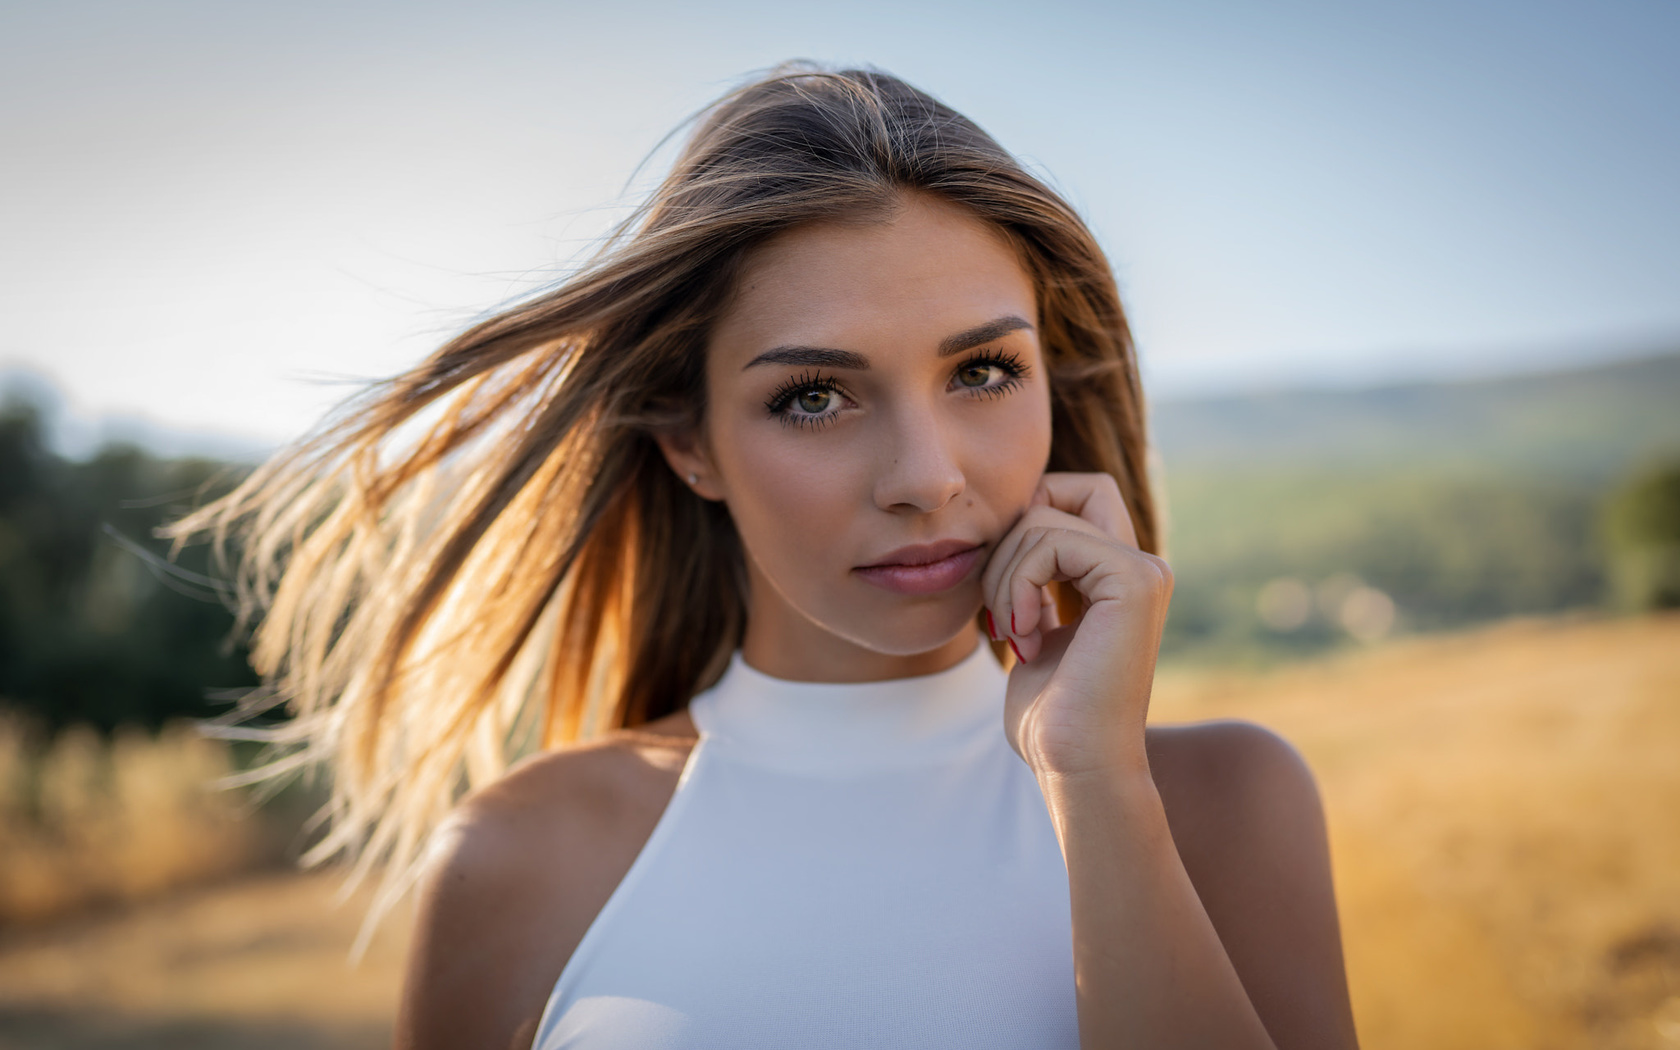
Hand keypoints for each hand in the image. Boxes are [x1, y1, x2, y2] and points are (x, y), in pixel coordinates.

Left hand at [980, 472, 1173, 779]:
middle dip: (1005, 544)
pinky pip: (1051, 540)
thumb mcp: (1032, 630)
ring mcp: (1144, 569)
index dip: (1018, 525)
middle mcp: (1140, 564)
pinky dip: (1019, 585)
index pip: (1064, 493)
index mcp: (1117, 574)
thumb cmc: (1048, 715)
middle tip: (1001, 613)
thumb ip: (1032, 578)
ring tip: (1014, 634)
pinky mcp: (1136, 580)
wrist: (1076, 766)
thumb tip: (1007, 525)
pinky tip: (1026, 638)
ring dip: (1003, 578)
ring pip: (1041, 517)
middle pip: (1056, 490)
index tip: (1004, 597)